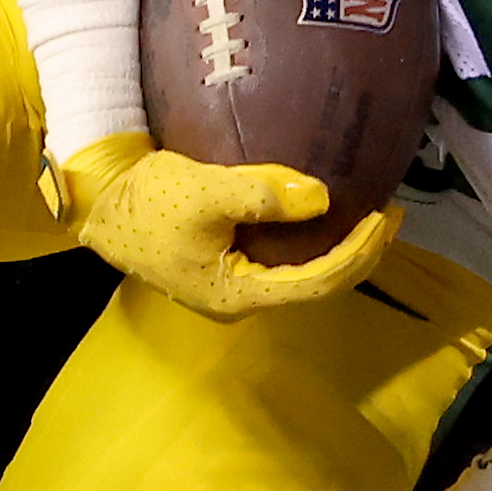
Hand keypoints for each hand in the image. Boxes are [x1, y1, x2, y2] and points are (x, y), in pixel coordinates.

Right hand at [47, 131, 399, 319]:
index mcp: (238, 293)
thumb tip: (322, 198)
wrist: (99, 200)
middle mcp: (241, 299)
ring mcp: (232, 286)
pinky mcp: (225, 266)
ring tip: (370, 215)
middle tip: (392, 214)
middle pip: (317, 284)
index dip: (358, 252)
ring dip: (339, 248)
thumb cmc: (146, 199)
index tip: (385, 216)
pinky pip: (284, 261)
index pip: (318, 281)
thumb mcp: (202, 191)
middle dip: (359, 252)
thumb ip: (261, 194)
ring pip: (302, 274)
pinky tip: (324, 216)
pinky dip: (313, 241)